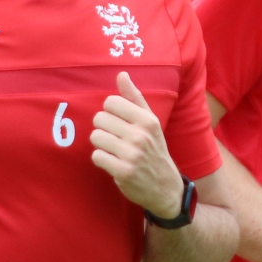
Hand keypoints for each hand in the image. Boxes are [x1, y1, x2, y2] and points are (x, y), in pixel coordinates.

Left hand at [91, 72, 183, 218]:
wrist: (166, 186)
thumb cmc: (154, 149)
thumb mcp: (150, 122)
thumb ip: (134, 97)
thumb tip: (121, 74)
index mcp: (147, 120)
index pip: (110, 102)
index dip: (109, 112)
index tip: (118, 122)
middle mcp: (140, 135)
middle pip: (99, 118)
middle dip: (103, 128)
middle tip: (115, 138)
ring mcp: (132, 154)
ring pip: (95, 137)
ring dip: (101, 144)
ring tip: (113, 150)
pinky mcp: (123, 172)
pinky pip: (97, 156)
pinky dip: (101, 159)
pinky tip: (112, 162)